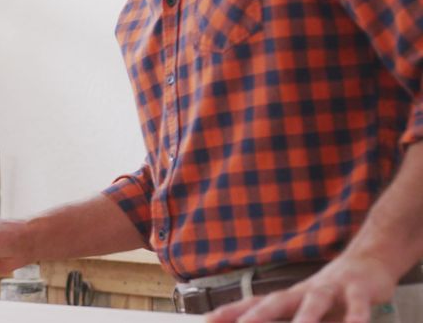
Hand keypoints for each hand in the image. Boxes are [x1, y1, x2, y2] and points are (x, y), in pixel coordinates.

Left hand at [206, 255, 397, 322]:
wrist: (368, 259)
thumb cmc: (331, 291)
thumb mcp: (307, 308)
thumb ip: (288, 320)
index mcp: (290, 297)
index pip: (255, 304)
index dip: (231, 312)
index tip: (207, 320)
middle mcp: (305, 291)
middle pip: (277, 302)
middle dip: (258, 316)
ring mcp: (331, 288)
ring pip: (315, 302)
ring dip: (306, 318)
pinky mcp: (359, 289)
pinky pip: (357, 305)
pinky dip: (356, 316)